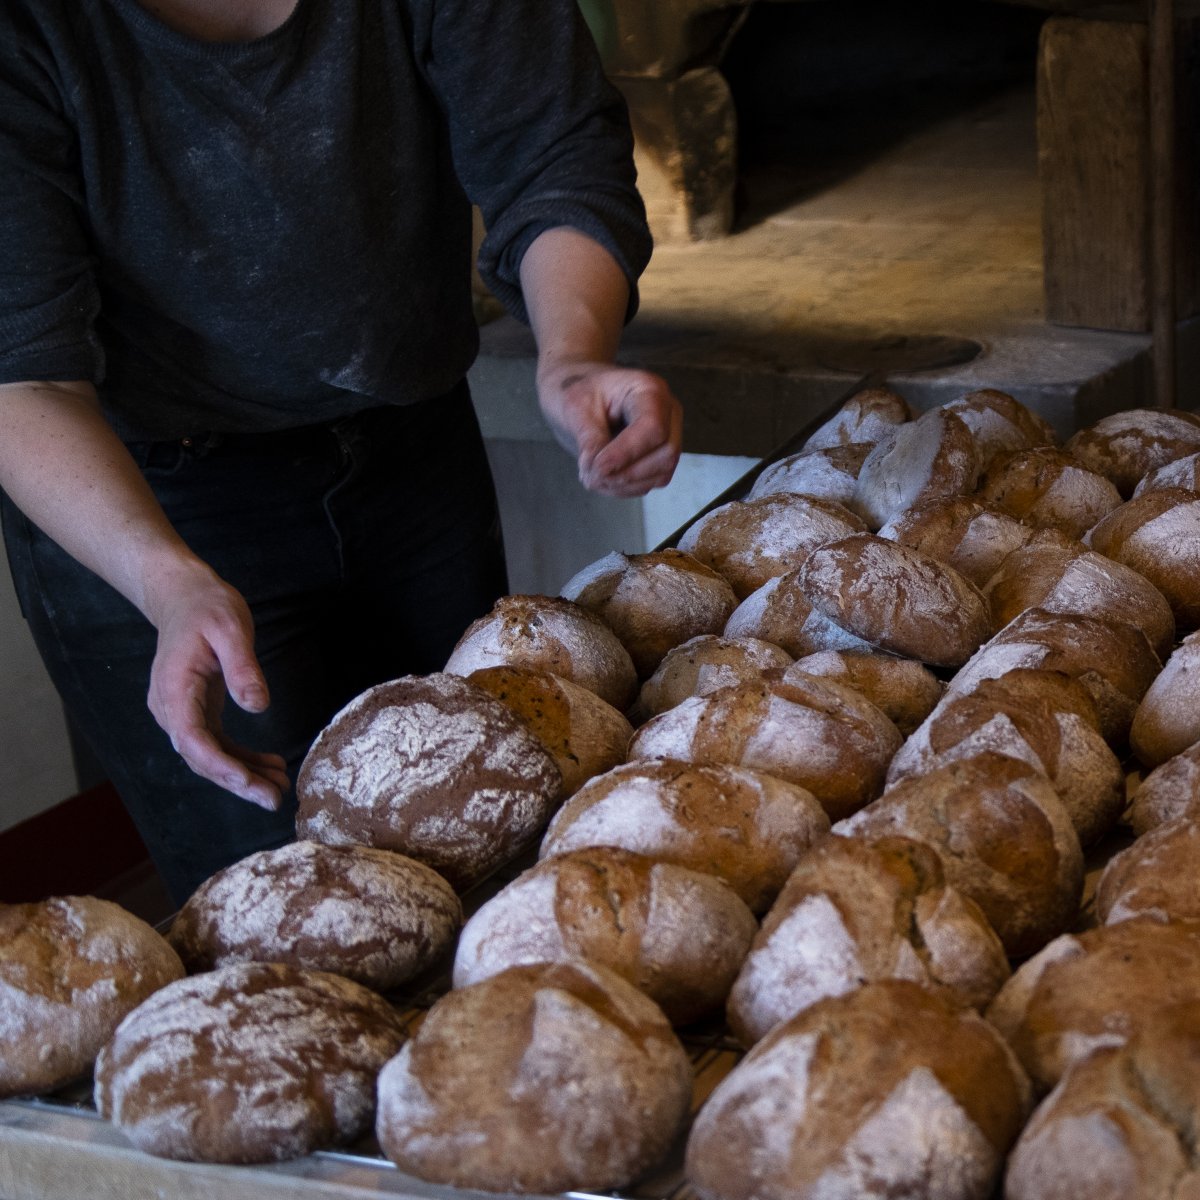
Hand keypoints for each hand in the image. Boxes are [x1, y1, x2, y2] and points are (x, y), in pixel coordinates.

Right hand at [145, 567, 289, 809]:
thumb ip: (242, 667)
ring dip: (243, 775)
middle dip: (237, 781)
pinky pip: (218, 744)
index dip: (219, 765)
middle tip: (274, 799)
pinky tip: (271, 765)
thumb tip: (258, 705)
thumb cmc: (207, 607)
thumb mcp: (230, 628)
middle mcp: (171, 708)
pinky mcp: (197, 711)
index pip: (192, 739)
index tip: (248, 782)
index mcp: (174, 689)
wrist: (184, 596)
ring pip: (210, 755)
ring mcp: (182, 712)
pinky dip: (242, 758)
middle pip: (201, 756)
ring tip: (280, 787)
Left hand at [537, 361, 681, 496]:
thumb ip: (590, 438)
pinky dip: (624, 489)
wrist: (584, 396)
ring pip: (661, 473)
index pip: (653, 426)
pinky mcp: (659, 459)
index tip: (597, 466)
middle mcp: (667, 413)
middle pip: (665, 453)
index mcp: (649, 389)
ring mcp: (668, 437)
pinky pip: (650, 483)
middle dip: (626, 472)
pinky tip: (603, 479)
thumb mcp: (577, 407)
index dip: (626, 452)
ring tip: (591, 477)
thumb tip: (600, 472)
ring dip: (623, 484)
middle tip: (590, 475)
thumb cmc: (582, 393)